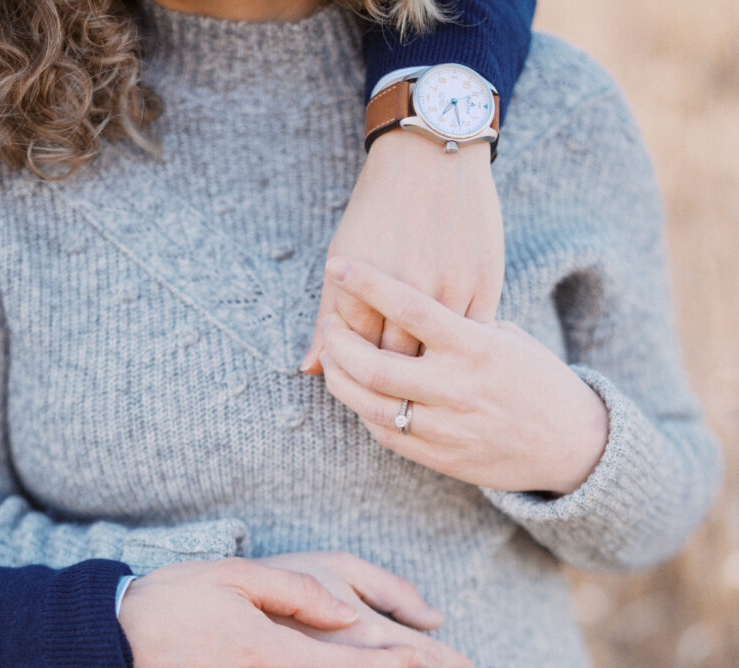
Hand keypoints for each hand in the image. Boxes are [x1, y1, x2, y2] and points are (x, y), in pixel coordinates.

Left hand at [301, 130, 502, 370]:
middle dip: (392, 381)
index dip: (358, 373)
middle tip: (391, 384)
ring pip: (439, 355)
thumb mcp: (342, 257)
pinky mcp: (486, 284)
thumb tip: (309, 370)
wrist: (432, 154)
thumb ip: (327, 318)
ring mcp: (452, 289)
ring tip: (420, 378)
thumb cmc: (377, 208)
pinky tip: (452, 355)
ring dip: (428, 373)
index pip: (359, 357)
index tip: (360, 373)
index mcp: (368, 289)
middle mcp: (411, 292)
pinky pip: (473, 335)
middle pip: (398, 364)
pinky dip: (460, 350)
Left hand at [318, 258, 609, 495]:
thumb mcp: (505, 339)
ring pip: (371, 406)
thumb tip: (399, 310)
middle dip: (339, 343)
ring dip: (341, 381)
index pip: (409, 306)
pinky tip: (360, 394)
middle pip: (374, 365)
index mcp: (476, 347)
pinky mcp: (441, 458)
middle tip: (329, 326)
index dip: (366, 284)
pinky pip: (387, 435)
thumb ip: (455, 327)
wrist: (571, 443)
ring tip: (334, 360)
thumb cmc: (536, 379)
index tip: (338, 264)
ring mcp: (447, 428)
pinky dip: (365, 412)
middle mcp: (458, 388)